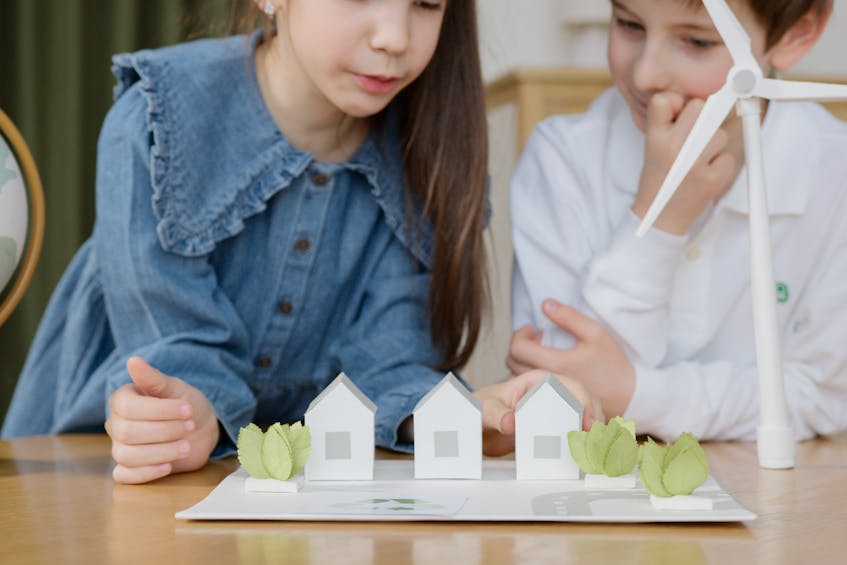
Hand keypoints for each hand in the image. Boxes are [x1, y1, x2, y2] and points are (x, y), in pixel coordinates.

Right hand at [105, 356, 219, 483]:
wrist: (200, 429)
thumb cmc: (185, 405)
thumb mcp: (176, 388)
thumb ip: (154, 378)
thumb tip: (133, 360)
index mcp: (123, 400)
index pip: (129, 407)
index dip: (160, 410)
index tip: (188, 409)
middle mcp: (116, 424)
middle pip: (127, 432)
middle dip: (164, 431)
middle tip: (190, 427)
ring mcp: (121, 447)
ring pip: (126, 456)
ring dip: (161, 452)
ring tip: (186, 447)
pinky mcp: (130, 468)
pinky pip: (124, 476)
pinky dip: (146, 473)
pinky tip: (168, 466)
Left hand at [473, 369, 602, 456]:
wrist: (477, 424)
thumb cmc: (482, 408)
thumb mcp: (485, 409)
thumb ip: (496, 414)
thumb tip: (510, 422)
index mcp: (538, 381)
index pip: (569, 385)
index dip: (583, 401)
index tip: (587, 422)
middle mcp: (552, 393)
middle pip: (584, 400)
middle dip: (594, 418)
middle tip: (594, 440)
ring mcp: (557, 410)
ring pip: (585, 415)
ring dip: (593, 431)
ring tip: (594, 449)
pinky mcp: (556, 427)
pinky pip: (576, 430)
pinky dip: (585, 441)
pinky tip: (588, 454)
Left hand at [507, 300, 635, 417]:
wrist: (627, 397)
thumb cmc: (612, 365)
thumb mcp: (596, 333)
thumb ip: (569, 316)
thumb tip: (545, 304)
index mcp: (555, 364)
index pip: (517, 348)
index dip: (519, 334)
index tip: (532, 329)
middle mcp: (546, 383)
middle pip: (511, 362)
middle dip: (520, 345)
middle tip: (538, 339)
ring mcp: (547, 397)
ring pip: (516, 377)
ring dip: (522, 361)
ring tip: (542, 352)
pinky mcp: (550, 405)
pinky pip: (527, 390)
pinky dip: (528, 376)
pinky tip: (545, 369)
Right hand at [631, 92, 736, 234]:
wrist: (660, 216)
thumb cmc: (660, 176)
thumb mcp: (652, 144)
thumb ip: (670, 119)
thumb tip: (708, 95)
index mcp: (654, 137)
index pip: (666, 99)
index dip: (677, 102)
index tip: (678, 112)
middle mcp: (672, 148)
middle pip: (700, 108)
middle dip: (701, 120)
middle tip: (691, 139)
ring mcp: (693, 164)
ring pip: (719, 133)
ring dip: (713, 145)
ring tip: (696, 161)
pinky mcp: (711, 179)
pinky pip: (728, 156)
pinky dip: (721, 164)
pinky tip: (704, 174)